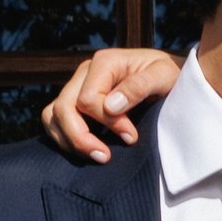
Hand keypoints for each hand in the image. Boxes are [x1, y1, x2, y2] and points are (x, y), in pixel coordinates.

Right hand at [38, 48, 186, 161]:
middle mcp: (85, 72)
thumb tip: (111, 106)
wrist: (167, 77)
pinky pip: (54, 121)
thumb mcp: (163, 76)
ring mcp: (76, 87)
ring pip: (53, 115)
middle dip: (81, 137)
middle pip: (64, 108)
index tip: (131, 137)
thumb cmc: (168, 76)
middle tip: (105, 157)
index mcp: (104, 63)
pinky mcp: (74, 102)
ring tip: (96, 156)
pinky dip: (64, 138)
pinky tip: (87, 150)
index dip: (108, 123)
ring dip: (69, 141)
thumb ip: (140, 87)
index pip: (88, 99)